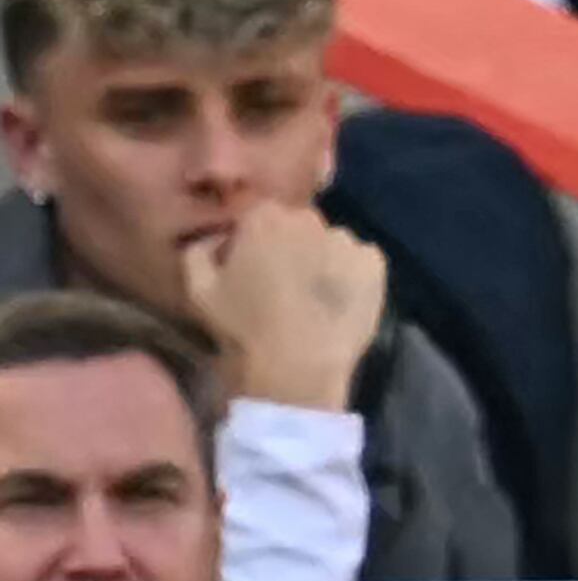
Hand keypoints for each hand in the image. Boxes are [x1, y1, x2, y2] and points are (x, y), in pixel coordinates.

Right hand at [182, 204, 384, 411]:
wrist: (297, 364)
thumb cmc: (242, 326)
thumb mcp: (198, 288)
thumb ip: (200, 250)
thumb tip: (216, 237)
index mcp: (264, 217)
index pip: (258, 215)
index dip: (253, 240)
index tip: (251, 266)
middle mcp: (309, 219)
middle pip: (298, 226)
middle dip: (290, 246)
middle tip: (283, 283)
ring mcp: (346, 240)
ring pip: (330, 243)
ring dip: (322, 260)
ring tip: (313, 297)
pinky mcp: (375, 263)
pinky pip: (359, 262)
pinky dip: (351, 276)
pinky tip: (338, 302)